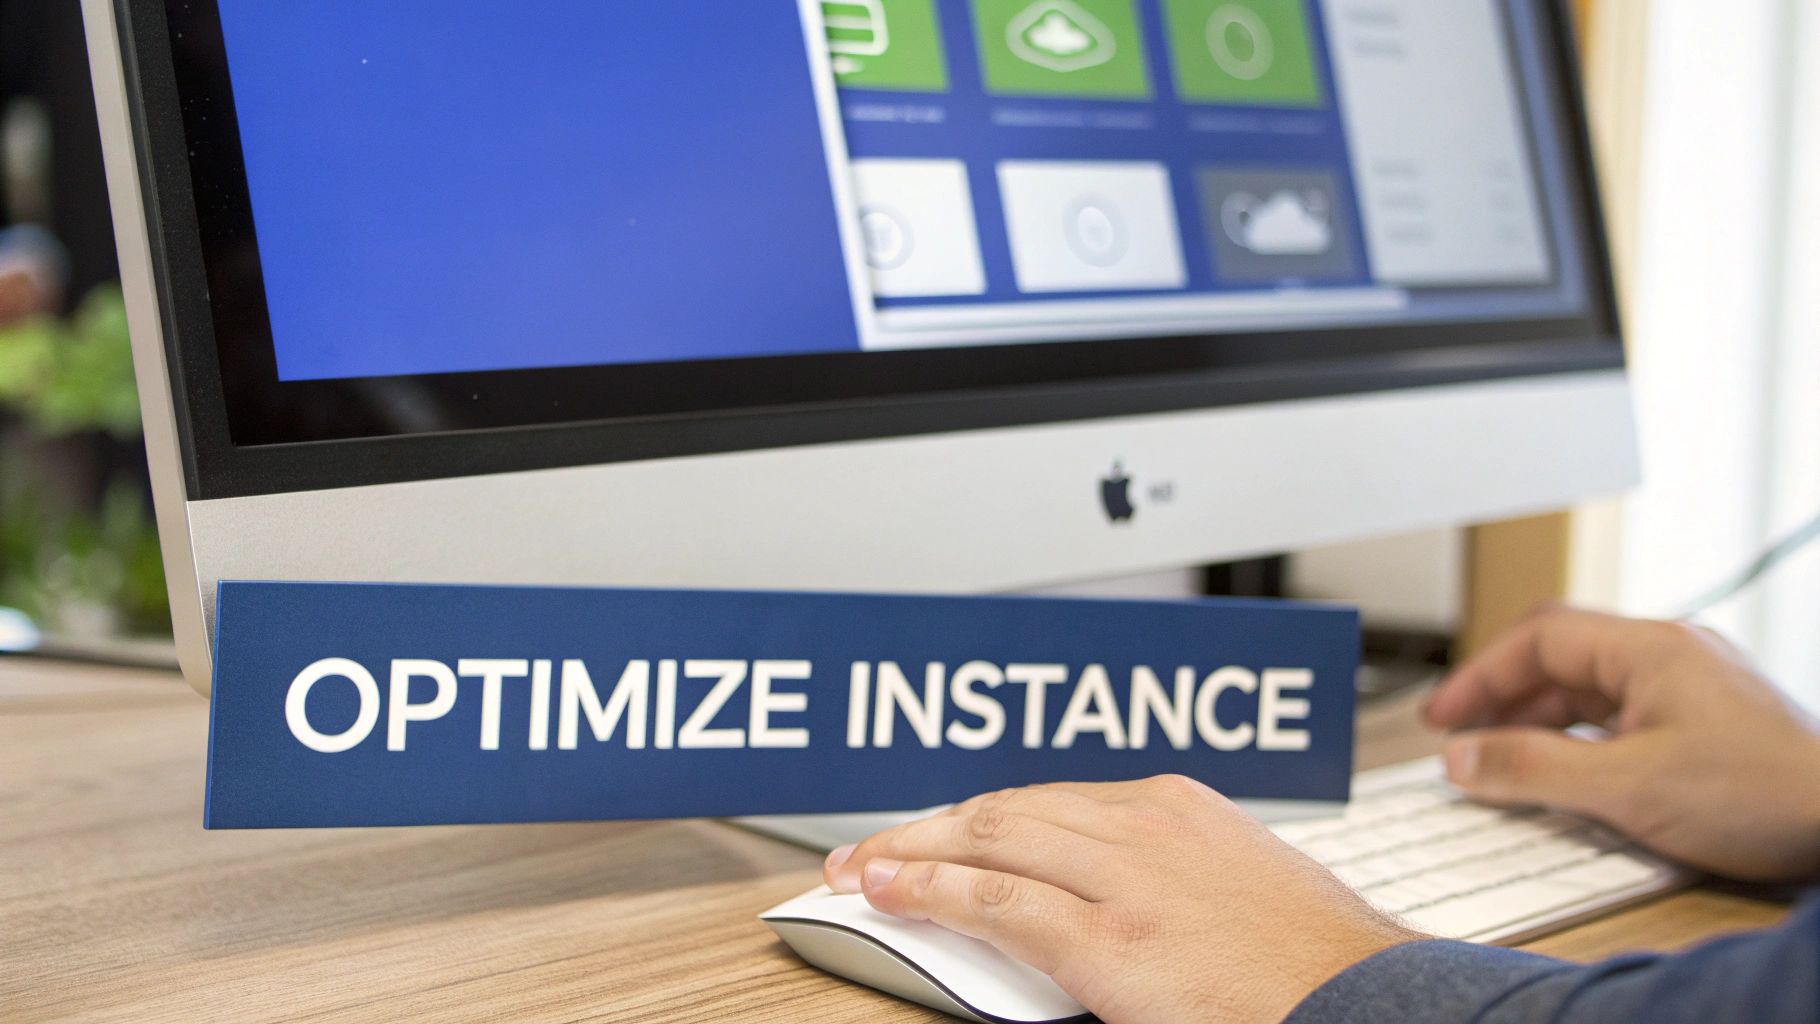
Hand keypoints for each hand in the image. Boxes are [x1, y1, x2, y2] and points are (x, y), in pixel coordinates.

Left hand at [823, 776, 1419, 1023]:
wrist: (1368, 998)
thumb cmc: (1312, 957)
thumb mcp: (1236, 881)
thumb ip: (1162, 870)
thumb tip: (1099, 886)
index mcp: (1172, 805)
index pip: (1043, 798)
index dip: (974, 819)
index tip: (934, 833)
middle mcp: (1141, 824)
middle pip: (1003, 808)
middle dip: (926, 828)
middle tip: (870, 850)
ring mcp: (1123, 879)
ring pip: (988, 839)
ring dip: (911, 852)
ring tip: (859, 870)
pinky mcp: (1110, 940)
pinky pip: (997, 901)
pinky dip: (932, 890)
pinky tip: (890, 891)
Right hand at [1426, 606, 1819, 881]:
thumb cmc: (1767, 795)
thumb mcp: (1626, 787)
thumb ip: (1533, 770)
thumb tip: (1464, 760)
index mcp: (1651, 649)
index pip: (1540, 639)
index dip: (1481, 676)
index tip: (1445, 716)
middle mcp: (1673, 657)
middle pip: (1563, 663)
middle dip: (1504, 701)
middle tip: (1463, 741)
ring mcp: (1695, 691)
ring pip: (1594, 694)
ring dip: (1541, 725)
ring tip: (1505, 764)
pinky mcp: (1710, 727)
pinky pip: (1624, 720)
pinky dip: (1581, 743)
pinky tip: (1569, 777)